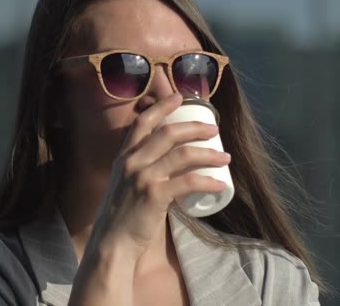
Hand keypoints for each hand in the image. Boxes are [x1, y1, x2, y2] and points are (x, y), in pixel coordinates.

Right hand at [87, 93, 230, 260]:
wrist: (113, 242)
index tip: (180, 97)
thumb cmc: (123, 215)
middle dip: (195, 127)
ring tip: (225, 157)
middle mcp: (132, 162)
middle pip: (169, 132)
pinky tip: (220, 184)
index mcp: (125, 156)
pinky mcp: (155, 196)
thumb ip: (143, 171)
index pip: (143, 122)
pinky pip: (189, 182)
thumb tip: (171, 164)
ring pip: (183, 154)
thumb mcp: (127, 184)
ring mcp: (143, 177)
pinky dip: (208, 181)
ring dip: (209, 153)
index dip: (162, 106)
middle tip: (213, 129)